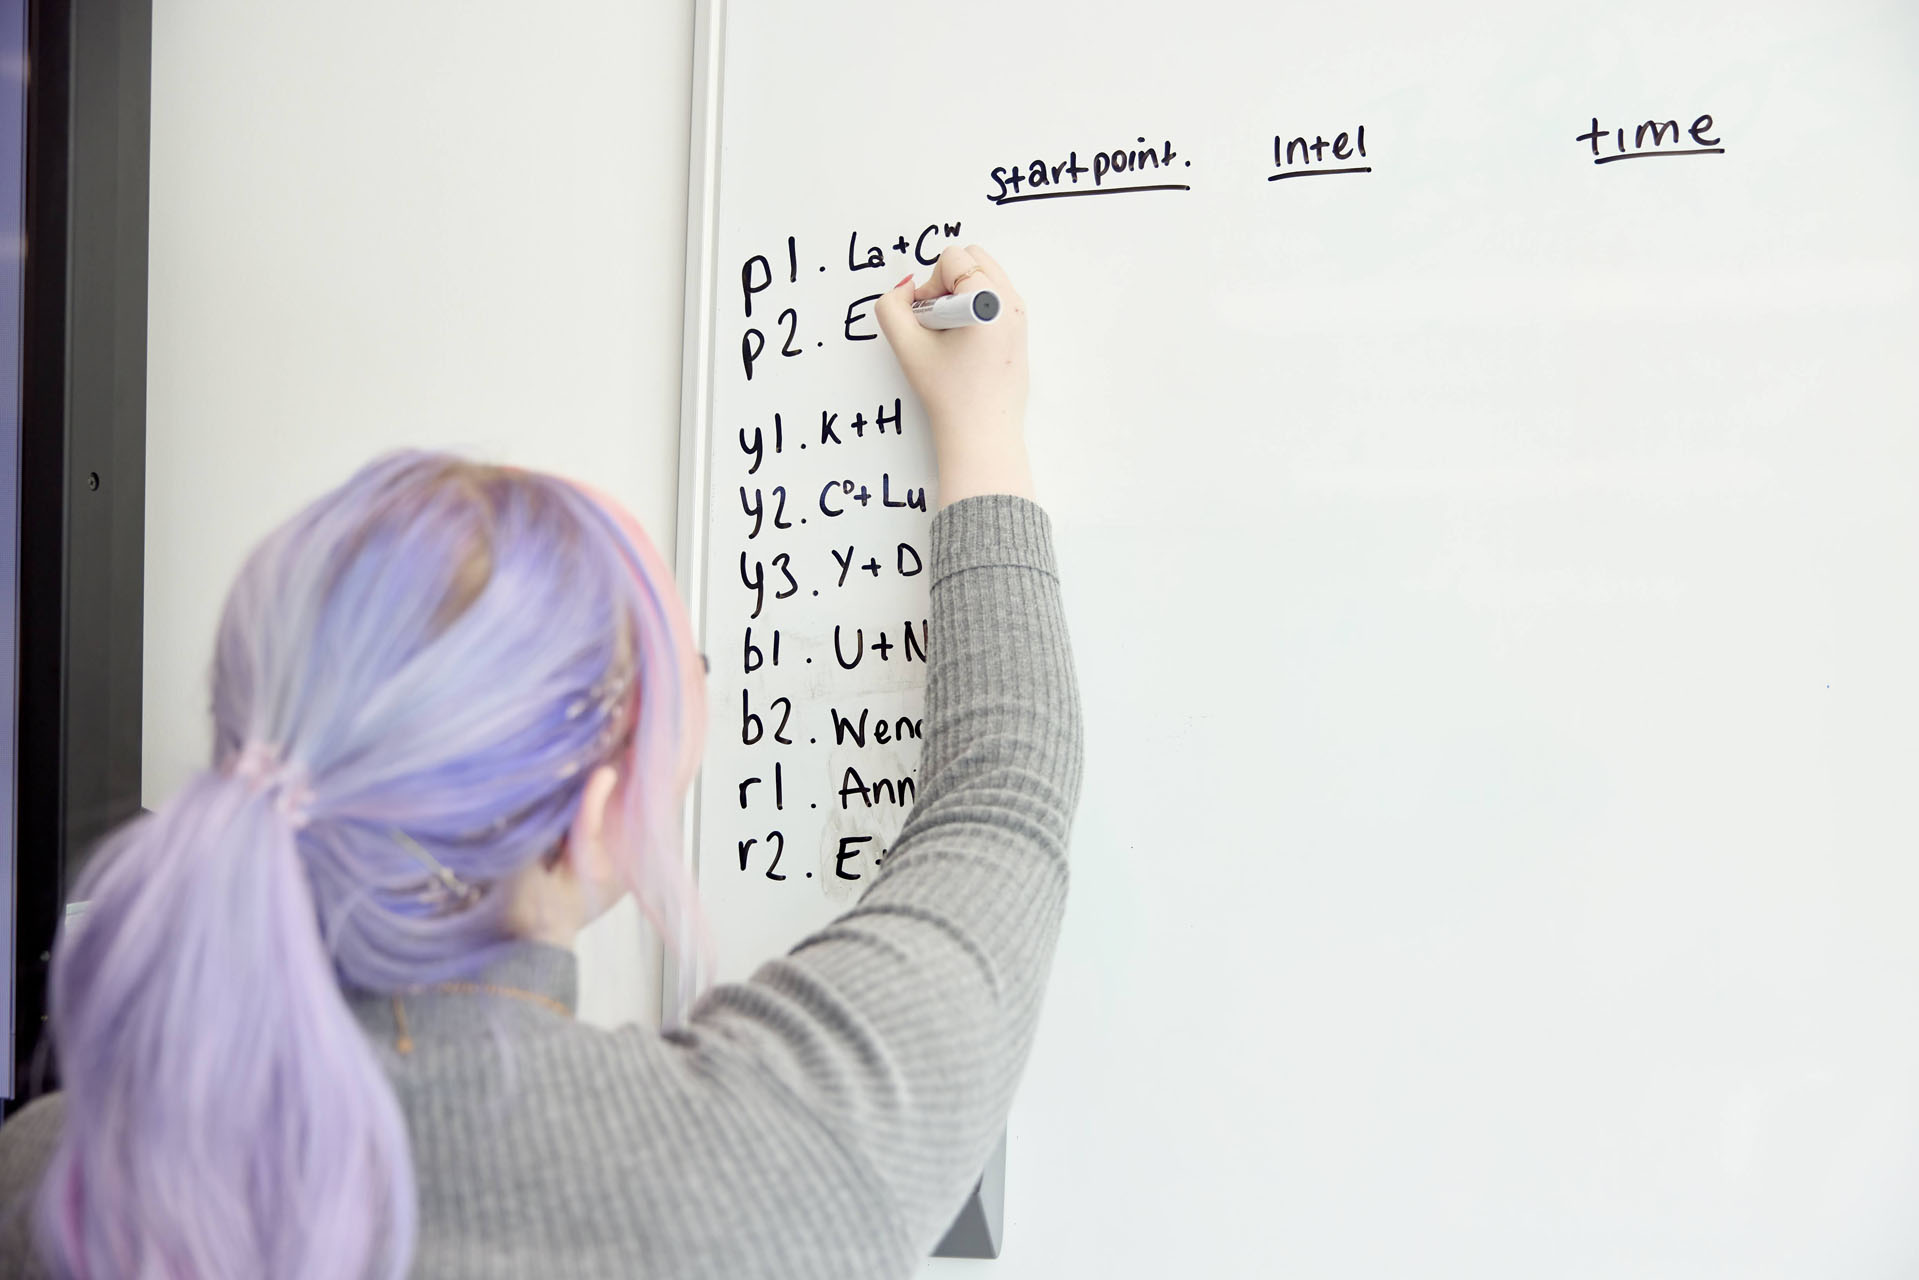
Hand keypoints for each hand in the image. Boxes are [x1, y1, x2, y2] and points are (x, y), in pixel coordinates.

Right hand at [875, 244, 1034, 508]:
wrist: (983, 433)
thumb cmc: (949, 394)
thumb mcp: (907, 347)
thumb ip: (891, 307)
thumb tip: (906, 288)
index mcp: (989, 302)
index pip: (954, 258)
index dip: (931, 284)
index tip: (928, 318)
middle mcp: (1012, 302)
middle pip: (974, 258)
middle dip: (948, 281)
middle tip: (938, 320)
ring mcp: (1021, 315)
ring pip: (985, 275)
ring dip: (961, 293)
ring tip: (951, 332)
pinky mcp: (1021, 329)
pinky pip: (995, 296)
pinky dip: (975, 306)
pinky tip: (965, 341)